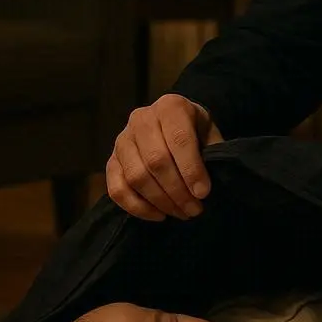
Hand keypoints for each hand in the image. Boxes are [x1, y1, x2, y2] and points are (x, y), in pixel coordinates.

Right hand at [105, 94, 221, 221]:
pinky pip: (116, 189)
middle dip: (177, 191)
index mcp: (170, 106)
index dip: (191, 169)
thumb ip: (211, 154)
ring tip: (181, 213)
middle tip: (194, 209)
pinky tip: (158, 215)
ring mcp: (122, 140)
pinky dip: (137, 207)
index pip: (179, 139)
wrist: (174, 124)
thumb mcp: (210, 133)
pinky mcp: (111, 161)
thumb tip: (202, 189)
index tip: (203, 193)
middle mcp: (141, 119)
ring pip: (136, 176)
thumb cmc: (196, 130)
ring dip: (160, 201)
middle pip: (156, 160)